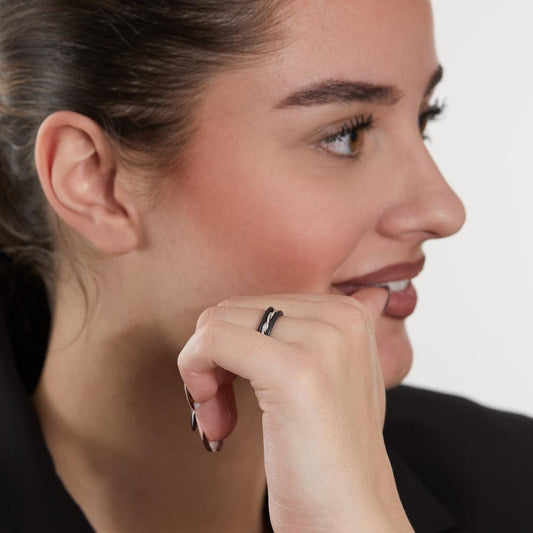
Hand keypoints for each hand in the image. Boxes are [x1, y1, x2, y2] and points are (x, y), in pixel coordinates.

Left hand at [178, 289, 412, 531]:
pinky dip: (195, 377)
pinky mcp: (294, 371)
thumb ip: (346, 334)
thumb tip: (371, 294)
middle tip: (224, 410)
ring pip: (215, 322)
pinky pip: (211, 341)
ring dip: (202, 375)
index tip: (242, 389)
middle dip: (214, 360)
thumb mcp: (348, 378)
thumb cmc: (331, 453)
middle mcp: (340, 317)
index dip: (237, 349)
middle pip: (231, 310)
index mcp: (349, 313)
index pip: (255, 304)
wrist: (348, 518)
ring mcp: (322, 341)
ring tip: (223, 417)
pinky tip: (219, 421)